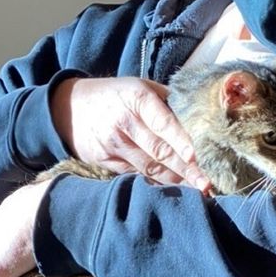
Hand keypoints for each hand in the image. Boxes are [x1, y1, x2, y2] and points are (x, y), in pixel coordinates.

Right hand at [51, 77, 210, 192]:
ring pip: (149, 167)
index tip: (195, 156)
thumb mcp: (140, 87)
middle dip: (186, 169)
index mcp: (138, 99)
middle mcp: (125, 122)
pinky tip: (173, 188)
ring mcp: (113, 144)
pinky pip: (135, 174)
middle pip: (160, 150)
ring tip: (197, 189)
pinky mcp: (105, 161)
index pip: (163, 122)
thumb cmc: (115, 95)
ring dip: (175, 180)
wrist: (69, 108)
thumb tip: (200, 117)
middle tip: (207, 182)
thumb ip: (168, 101)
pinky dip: (156, 182)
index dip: (180, 140)